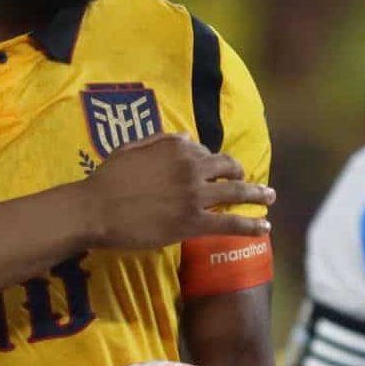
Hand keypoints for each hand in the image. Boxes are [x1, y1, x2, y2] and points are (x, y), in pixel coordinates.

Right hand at [82, 133, 273, 248]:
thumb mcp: (132, 149)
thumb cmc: (107, 180)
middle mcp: (191, 167)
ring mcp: (195, 195)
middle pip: (229, 168)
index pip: (206, 153)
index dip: (212, 163)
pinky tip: (264, 228)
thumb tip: (189, 137)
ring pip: (237, 193)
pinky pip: (231, 223)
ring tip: (269, 198)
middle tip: (253, 182)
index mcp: (177, 147)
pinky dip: (252, 225)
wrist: (95, 209)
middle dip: (244, 175)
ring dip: (258, 195)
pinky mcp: (194, 222)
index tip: (216, 172)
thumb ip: (161, 140)